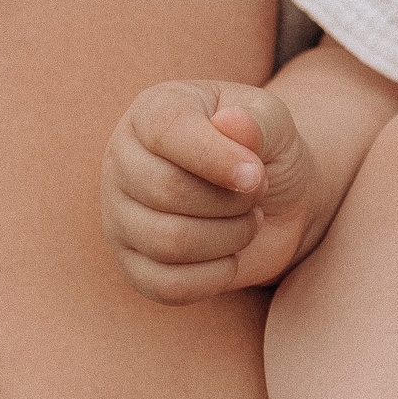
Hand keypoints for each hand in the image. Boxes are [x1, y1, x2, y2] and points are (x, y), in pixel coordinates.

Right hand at [99, 79, 321, 302]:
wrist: (277, 200)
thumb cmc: (267, 152)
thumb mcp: (275, 123)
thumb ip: (259, 121)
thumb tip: (231, 123)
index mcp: (152, 113)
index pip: (165, 132)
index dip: (217, 158)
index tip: (257, 174)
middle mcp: (123, 162)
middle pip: (167, 192)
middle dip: (232, 200)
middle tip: (254, 194)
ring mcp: (120, 217)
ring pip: (169, 241)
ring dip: (230, 237)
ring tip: (246, 220)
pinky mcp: (134, 266)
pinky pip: (167, 285)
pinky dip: (216, 276)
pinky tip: (231, 255)